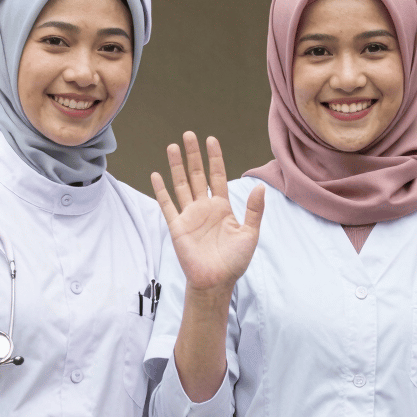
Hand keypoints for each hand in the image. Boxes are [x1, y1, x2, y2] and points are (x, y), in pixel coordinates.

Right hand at [151, 132, 263, 292]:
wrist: (216, 282)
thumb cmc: (234, 261)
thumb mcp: (250, 234)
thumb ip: (254, 210)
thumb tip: (260, 187)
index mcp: (222, 207)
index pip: (217, 176)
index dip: (214, 158)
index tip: (211, 140)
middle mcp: (204, 208)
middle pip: (197, 175)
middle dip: (193, 155)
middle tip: (189, 135)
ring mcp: (189, 216)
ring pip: (181, 185)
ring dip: (176, 166)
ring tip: (172, 146)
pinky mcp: (177, 227)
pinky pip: (167, 205)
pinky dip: (161, 190)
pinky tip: (156, 175)